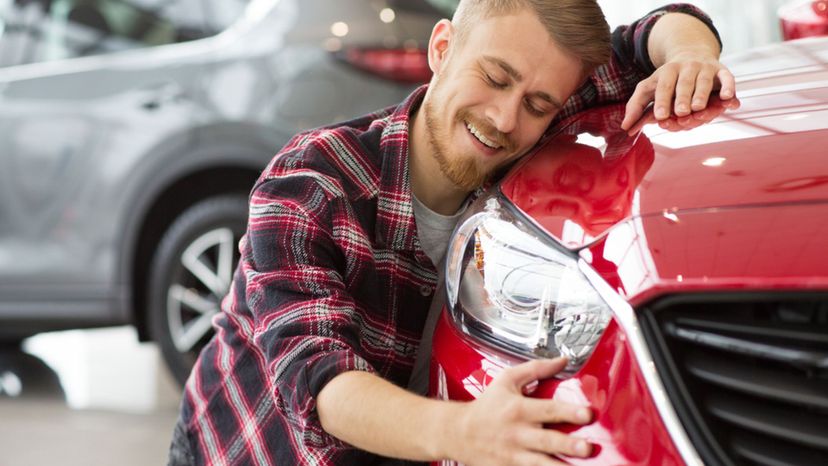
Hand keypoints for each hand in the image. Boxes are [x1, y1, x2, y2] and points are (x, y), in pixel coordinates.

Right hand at [449, 358, 592, 465]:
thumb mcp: (507, 380)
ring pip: (541, 464)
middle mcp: (518, 433)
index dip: (569, 411)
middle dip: (568, 445)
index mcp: (519, 409)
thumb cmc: (486, 406)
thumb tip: (563, 361)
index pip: (548, 409)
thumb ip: (536, 369)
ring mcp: (514, 455)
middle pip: (547, 440)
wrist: (457, 432)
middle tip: (587, 447)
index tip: (588, 414)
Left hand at [621, 50, 735, 131]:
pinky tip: (728, 99)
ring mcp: (705, 68)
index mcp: (667, 72)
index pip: (663, 87)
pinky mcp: (721, 70)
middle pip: (684, 84)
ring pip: (704, 82)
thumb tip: (625, 127)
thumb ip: (637, 106)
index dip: (662, 101)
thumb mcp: (649, 88)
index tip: (660, 116)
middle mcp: (687, 68)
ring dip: (702, 95)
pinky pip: (727, 77)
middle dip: (683, 98)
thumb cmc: (667, 79)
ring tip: (698, 108)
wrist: (692, 53)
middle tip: (681, 112)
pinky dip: (729, 87)